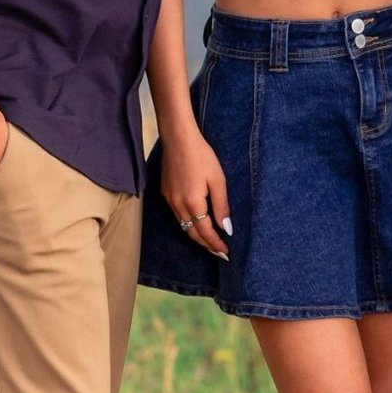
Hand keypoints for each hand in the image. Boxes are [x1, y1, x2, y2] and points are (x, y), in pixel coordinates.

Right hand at [159, 128, 231, 259]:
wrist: (178, 139)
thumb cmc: (202, 156)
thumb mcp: (218, 180)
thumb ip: (221, 206)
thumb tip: (226, 229)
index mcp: (192, 202)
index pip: (205, 231)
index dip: (215, 244)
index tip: (226, 253)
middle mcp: (177, 205)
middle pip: (192, 233)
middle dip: (206, 245)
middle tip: (220, 253)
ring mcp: (169, 199)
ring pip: (183, 226)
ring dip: (197, 236)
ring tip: (210, 243)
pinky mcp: (165, 193)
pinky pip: (177, 216)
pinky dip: (188, 224)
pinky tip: (197, 224)